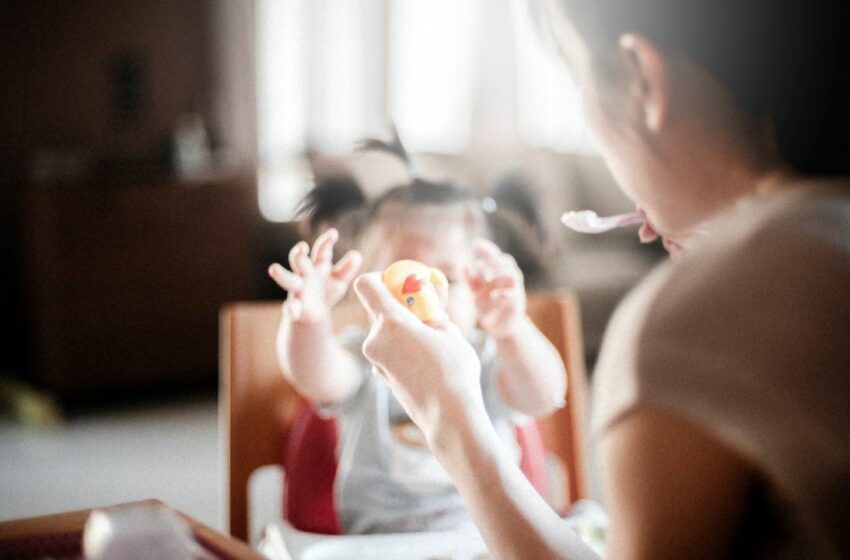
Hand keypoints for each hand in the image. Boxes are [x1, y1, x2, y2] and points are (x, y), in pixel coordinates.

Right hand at [268, 228, 361, 322]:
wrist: (315, 313)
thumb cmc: (327, 290)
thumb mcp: (340, 280)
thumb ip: (347, 268)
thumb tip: (356, 255)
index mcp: (318, 265)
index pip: (321, 250)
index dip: (326, 241)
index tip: (334, 233)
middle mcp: (305, 274)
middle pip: (299, 261)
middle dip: (299, 254)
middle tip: (301, 247)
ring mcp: (298, 290)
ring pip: (288, 280)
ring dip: (281, 274)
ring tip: (273, 268)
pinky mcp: (295, 307)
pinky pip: (290, 307)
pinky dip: (291, 309)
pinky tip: (293, 311)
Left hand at [353, 272, 484, 444]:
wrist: (449, 417)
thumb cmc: (454, 371)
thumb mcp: (449, 331)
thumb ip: (433, 308)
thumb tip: (429, 290)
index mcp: (391, 322)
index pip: (366, 285)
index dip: (380, 278)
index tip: (401, 283)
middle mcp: (375, 339)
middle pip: (377, 308)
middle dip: (399, 304)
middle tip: (425, 309)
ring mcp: (375, 361)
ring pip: (384, 331)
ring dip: (402, 328)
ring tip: (432, 338)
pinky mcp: (381, 376)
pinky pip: (387, 351)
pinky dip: (401, 347)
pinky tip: (425, 359)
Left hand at [466, 238, 526, 337]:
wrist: (500, 327)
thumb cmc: (488, 307)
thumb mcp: (476, 292)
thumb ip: (470, 280)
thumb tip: (463, 266)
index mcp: (497, 274)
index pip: (494, 256)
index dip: (487, 249)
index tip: (475, 243)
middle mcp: (507, 279)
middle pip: (506, 261)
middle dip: (492, 262)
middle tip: (479, 268)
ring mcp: (514, 290)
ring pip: (514, 274)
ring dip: (499, 272)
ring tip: (486, 278)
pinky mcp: (516, 304)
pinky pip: (514, 294)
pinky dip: (503, 293)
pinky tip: (492, 296)